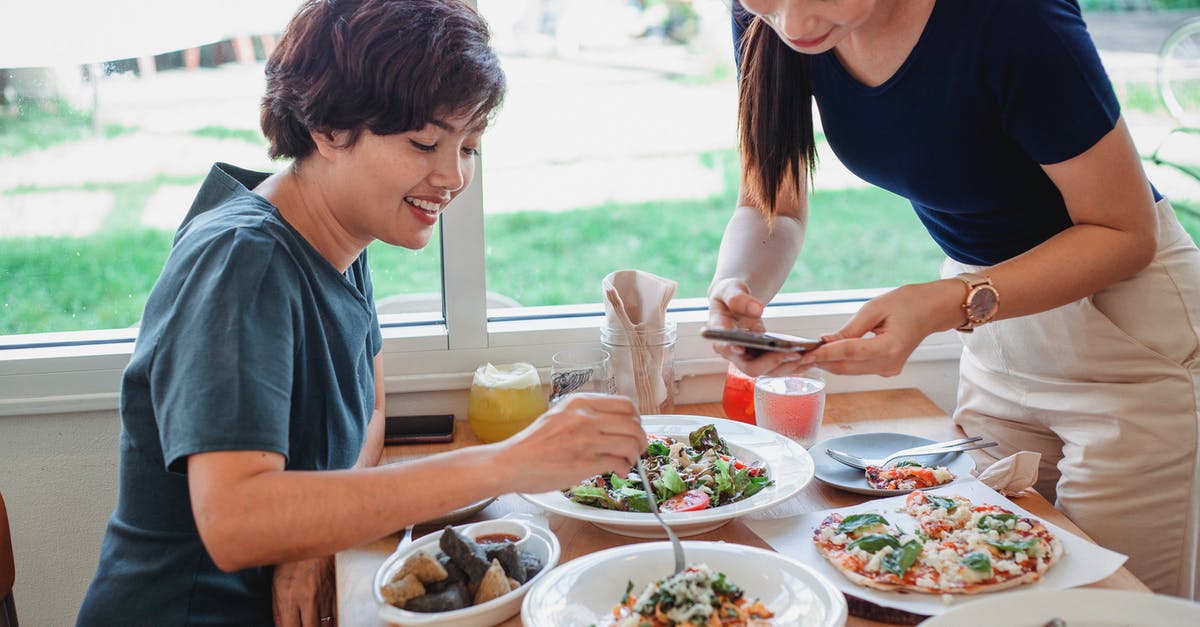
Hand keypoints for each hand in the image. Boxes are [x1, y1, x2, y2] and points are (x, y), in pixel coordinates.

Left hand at [272, 555, 335, 626]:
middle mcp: (308, 598)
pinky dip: (333, 620)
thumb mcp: (276, 585)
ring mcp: (324, 595)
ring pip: (327, 624)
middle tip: (306, 625)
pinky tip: (329, 622)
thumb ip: (278, 610)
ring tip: (317, 624)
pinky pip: (337, 613)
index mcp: (289, 598)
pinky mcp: (336, 591)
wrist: (314, 538)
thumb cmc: (292, 559)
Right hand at [496, 393, 644, 492]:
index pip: (625, 404)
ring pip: (631, 443)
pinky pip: (620, 462)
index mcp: (580, 402)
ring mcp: (587, 439)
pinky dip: (624, 468)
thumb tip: (611, 424)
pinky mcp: (586, 462)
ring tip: (627, 463)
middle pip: (633, 423)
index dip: (636, 419)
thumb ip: (584, 416)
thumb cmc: (532, 444)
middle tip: (637, 448)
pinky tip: (618, 472)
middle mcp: (586, 417)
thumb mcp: (559, 416)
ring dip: (634, 455)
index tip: (634, 429)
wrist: (511, 463)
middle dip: (640, 438)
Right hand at [706, 278, 800, 375]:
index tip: (746, 348)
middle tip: (794, 353)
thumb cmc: (729, 294)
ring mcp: (748, 358)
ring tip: (807, 356)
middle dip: (772, 363)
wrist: (735, 301)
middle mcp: (732, 352)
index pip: (725, 348)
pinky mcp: (761, 358)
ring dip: (787, 366)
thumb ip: (738, 297)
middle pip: (751, 368)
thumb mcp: (729, 288)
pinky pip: (777, 366)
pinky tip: (808, 356)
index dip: (735, 351)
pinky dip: (792, 364)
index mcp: (719, 334)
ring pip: (767, 371)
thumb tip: (756, 309)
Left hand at [800, 281, 959, 375]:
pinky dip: (841, 362)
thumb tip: (826, 341)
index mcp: (890, 347)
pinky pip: (858, 368)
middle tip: (797, 355)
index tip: (803, 355)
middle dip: (821, 361)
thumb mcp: (874, 308)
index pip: (849, 353)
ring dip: (829, 363)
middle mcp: (889, 364)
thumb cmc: (908, 302)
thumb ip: (850, 329)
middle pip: (846, 367)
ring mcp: (889, 369)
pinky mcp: (886, 369)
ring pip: (850, 370)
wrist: (933, 310)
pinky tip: (827, 354)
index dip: (824, 354)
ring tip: (807, 354)